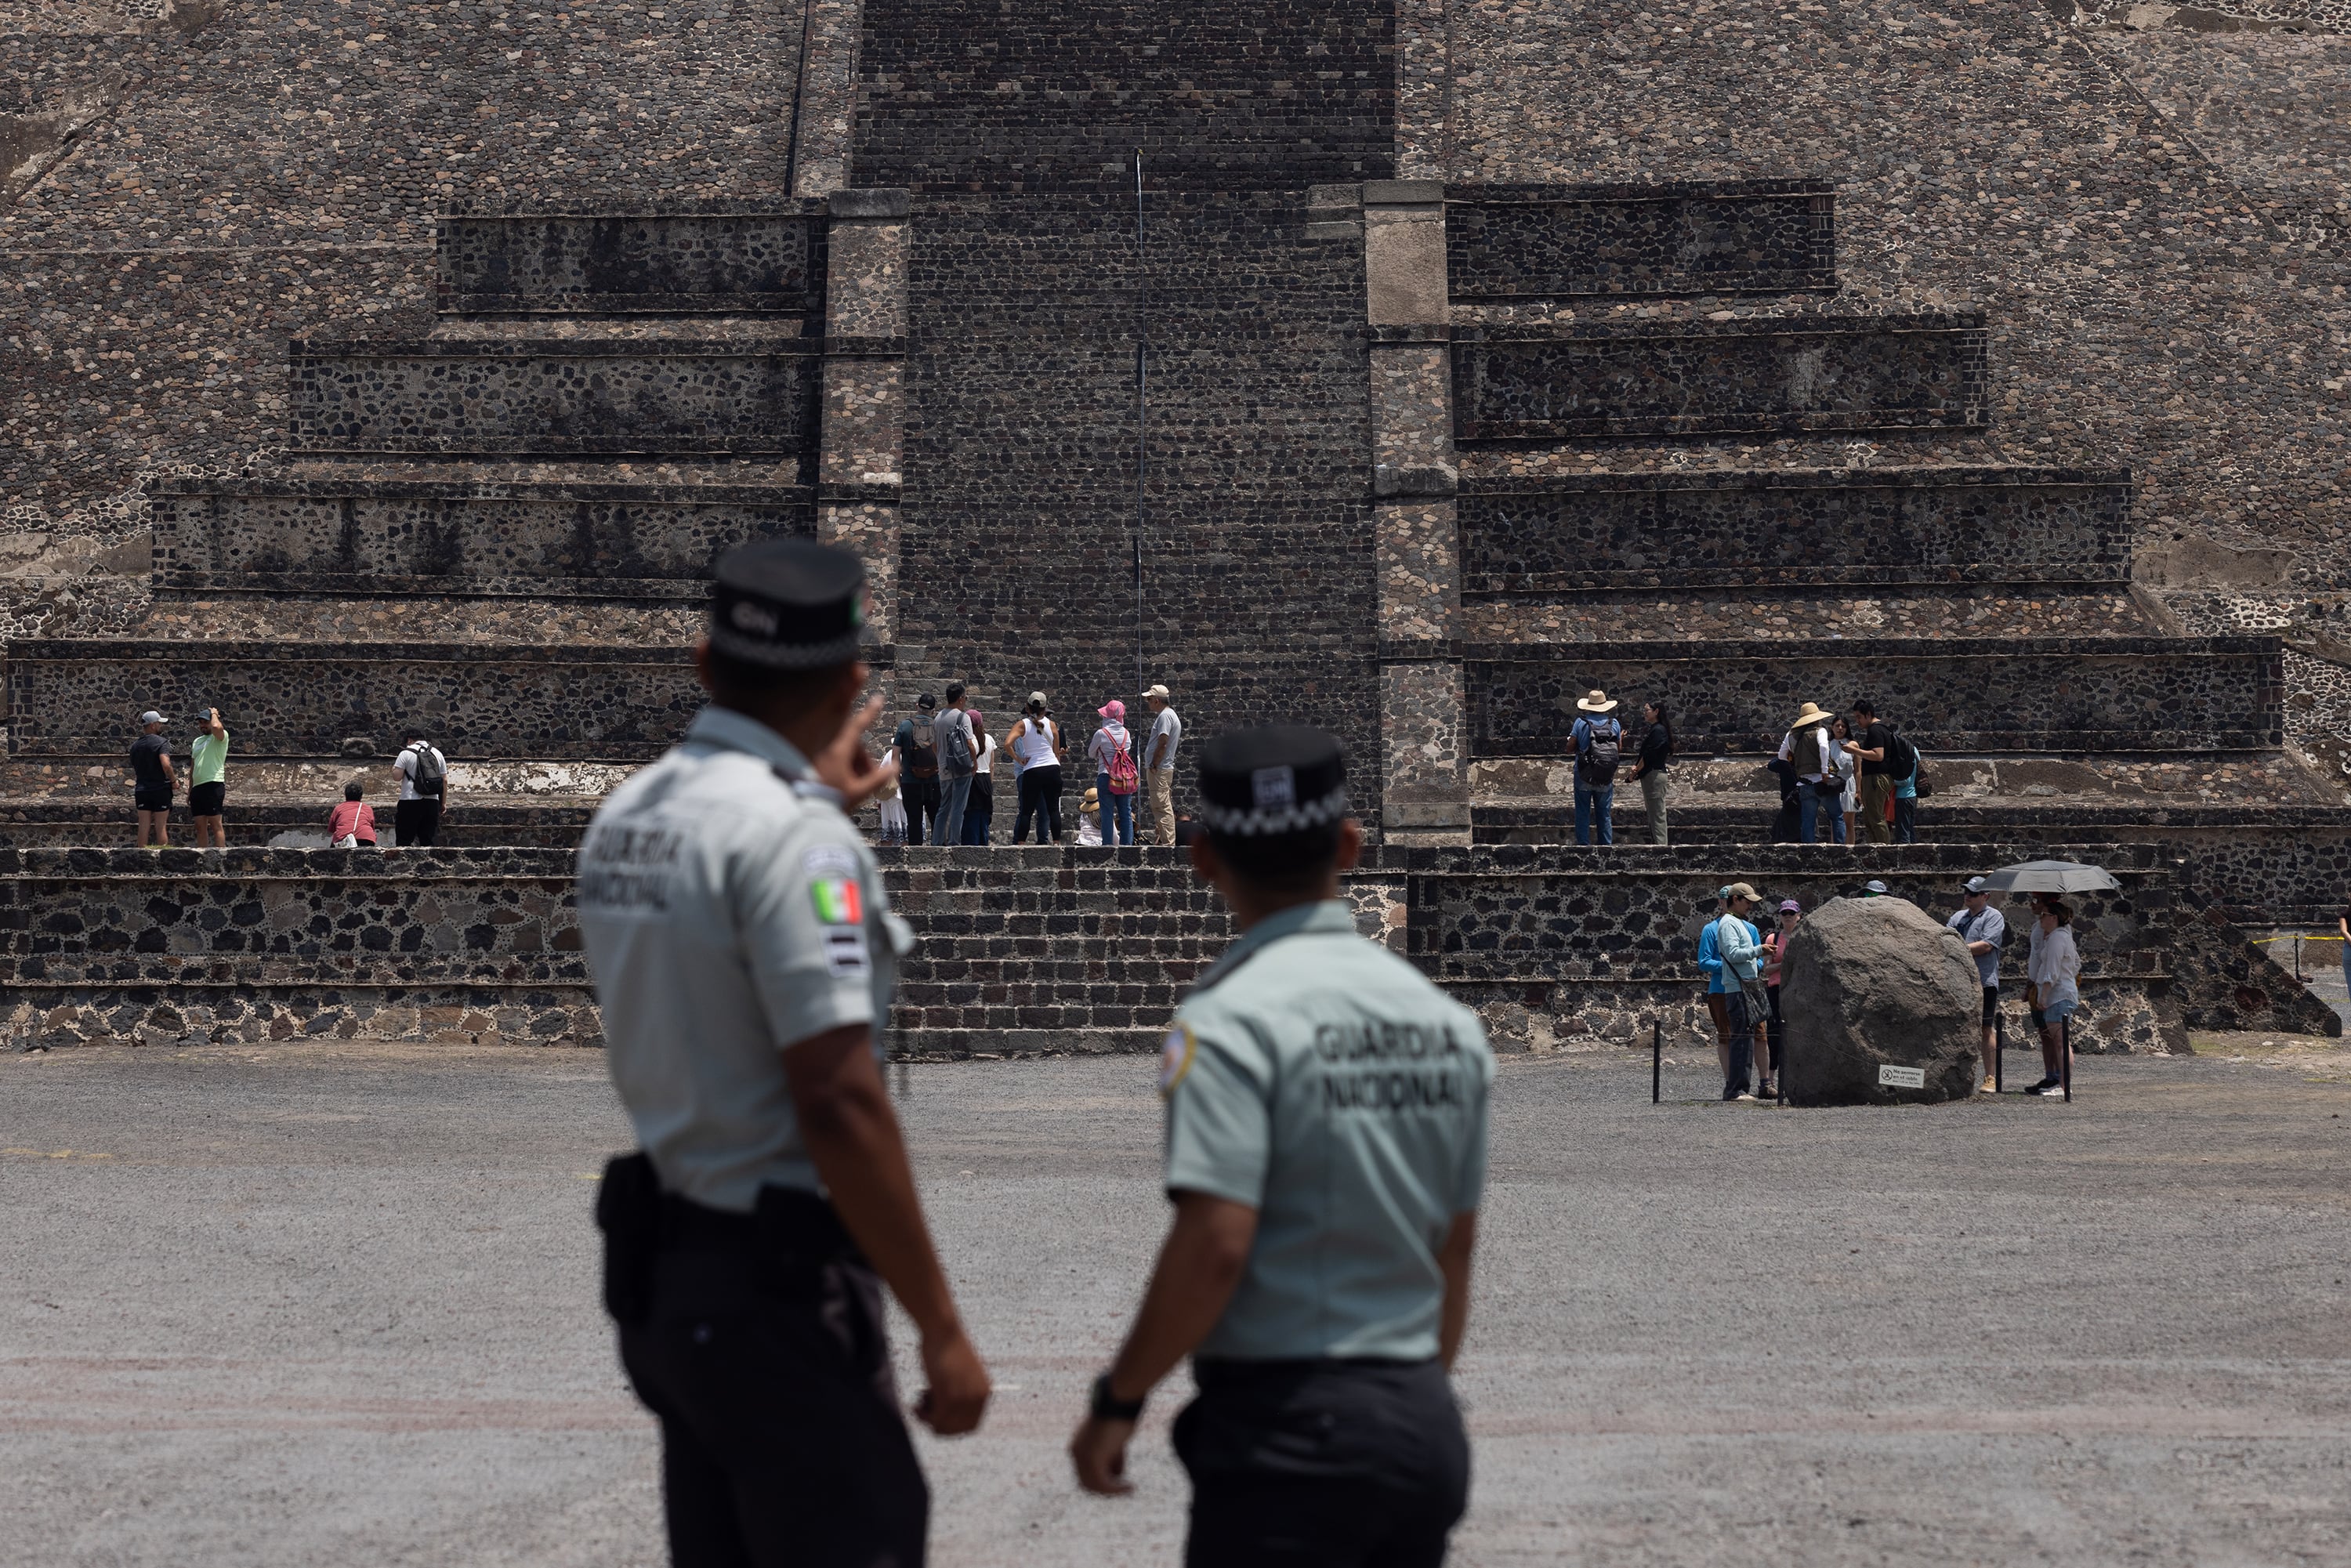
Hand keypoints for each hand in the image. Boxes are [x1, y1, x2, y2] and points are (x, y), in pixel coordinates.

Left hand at [813, 694, 899, 811]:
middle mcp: (827, 747)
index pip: (857, 725)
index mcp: (838, 751)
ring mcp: (819, 752)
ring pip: (844, 750)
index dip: (869, 712)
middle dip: (864, 756)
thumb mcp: (857, 792)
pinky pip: (834, 756)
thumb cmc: (827, 801)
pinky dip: (844, 765)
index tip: (877, 699)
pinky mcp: (814, 760)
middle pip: (853, 743)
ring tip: (858, 784)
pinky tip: (847, 781)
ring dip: (855, 763)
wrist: (800, 808)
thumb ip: (878, 779)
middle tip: (870, 775)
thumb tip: (895, 767)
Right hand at [912, 1324, 989, 1435]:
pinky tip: (915, 1404)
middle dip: (937, 1424)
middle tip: (922, 1408)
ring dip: (928, 1420)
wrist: (942, 1329)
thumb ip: (957, 1394)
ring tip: (918, 1403)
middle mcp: (979, 1398)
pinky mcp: (950, 1396)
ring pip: (945, 1427)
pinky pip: (936, 1420)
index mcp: (985, 1392)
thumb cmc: (945, 1346)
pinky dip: (923, 1416)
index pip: (970, 1425)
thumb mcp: (958, 1374)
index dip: (951, 1425)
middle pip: (957, 1429)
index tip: (935, 1416)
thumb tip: (943, 1419)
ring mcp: (966, 1398)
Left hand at [1070, 1413, 1136, 1494]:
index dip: (1102, 1480)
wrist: (1119, 1400)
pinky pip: (1103, 1484)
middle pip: (1087, 1482)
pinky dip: (1116, 1489)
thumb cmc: (1120, 1416)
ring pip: (1094, 1486)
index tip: (1120, 1480)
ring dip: (1112, 1490)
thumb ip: (1112, 1457)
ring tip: (1128, 1488)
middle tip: (1123, 1488)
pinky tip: (1129, 1487)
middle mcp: (1075, 1452)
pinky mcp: (1093, 1460)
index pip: (1085, 1472)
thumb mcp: (1115, 1441)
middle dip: (1105, 1488)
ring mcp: (1082, 1456)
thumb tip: (1117, 1474)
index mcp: (1078, 1445)